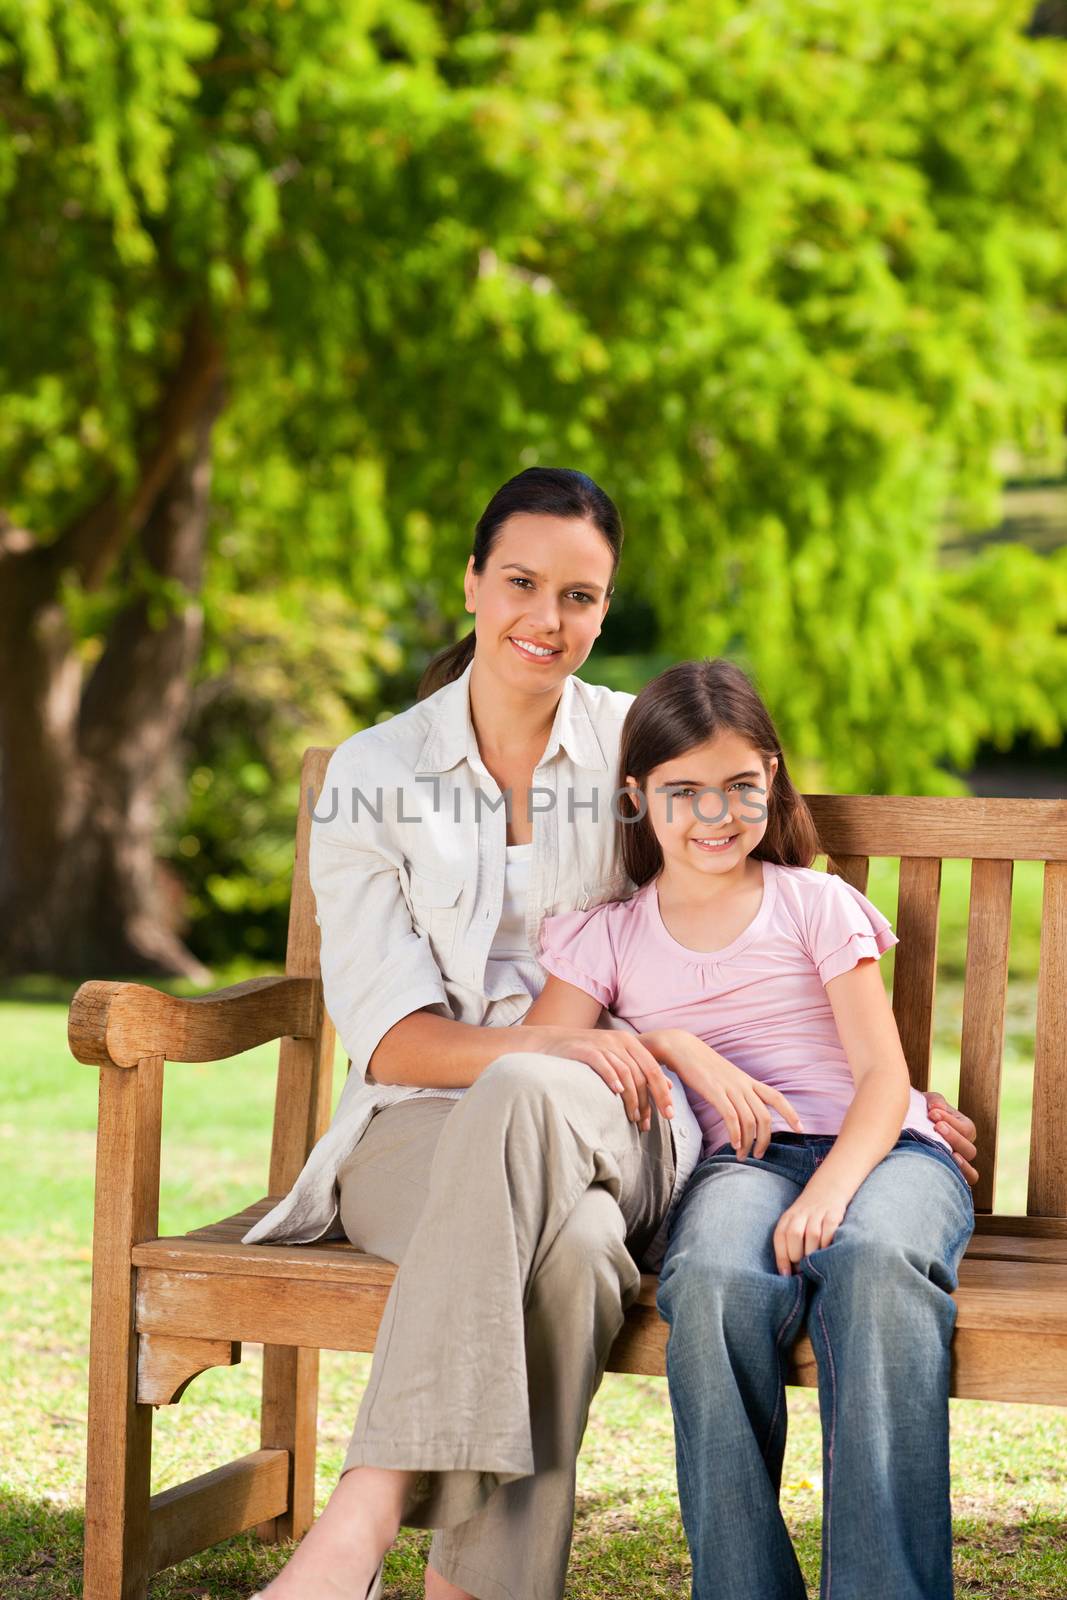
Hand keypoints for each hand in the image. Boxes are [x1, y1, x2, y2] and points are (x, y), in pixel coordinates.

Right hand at [533, 1027, 673, 1131]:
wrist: (550, 1042)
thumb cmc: (585, 1053)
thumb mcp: (616, 1056)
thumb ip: (640, 1068)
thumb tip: (669, 1086)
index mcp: (630, 1042)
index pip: (653, 1069)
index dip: (663, 1093)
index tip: (669, 1115)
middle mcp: (619, 1041)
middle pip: (643, 1073)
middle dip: (649, 1101)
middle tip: (648, 1123)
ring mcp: (603, 1044)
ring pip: (626, 1073)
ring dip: (632, 1099)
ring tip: (632, 1118)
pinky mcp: (587, 1050)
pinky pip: (604, 1065)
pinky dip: (612, 1079)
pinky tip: (617, 1094)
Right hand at [644, 1030, 801, 1158]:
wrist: (682, 1047)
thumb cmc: (701, 1064)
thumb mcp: (725, 1076)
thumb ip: (735, 1091)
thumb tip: (740, 1109)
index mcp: (747, 1081)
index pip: (776, 1097)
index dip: (790, 1113)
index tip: (800, 1129)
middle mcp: (742, 1084)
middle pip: (764, 1116)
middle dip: (765, 1140)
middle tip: (758, 1155)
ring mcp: (729, 1087)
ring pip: (749, 1120)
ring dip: (748, 1142)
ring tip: (742, 1156)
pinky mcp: (714, 1091)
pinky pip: (730, 1116)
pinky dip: (735, 1133)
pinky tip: (733, 1144)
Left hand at [773, 1180, 848, 1274]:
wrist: (829, 1187)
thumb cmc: (809, 1214)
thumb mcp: (795, 1222)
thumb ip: (790, 1242)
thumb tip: (789, 1273)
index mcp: (788, 1217)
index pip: (780, 1236)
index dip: (781, 1257)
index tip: (786, 1275)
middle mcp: (801, 1214)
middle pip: (794, 1234)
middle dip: (797, 1256)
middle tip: (803, 1270)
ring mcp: (818, 1213)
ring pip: (812, 1234)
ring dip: (813, 1252)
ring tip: (815, 1264)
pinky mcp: (834, 1214)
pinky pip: (830, 1229)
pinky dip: (828, 1243)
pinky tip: (828, 1252)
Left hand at [923, 1092, 978, 1186]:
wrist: (905, 1128)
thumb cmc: (919, 1113)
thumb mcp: (927, 1103)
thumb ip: (935, 1102)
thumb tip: (936, 1108)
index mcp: (964, 1130)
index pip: (966, 1129)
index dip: (951, 1120)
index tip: (931, 1112)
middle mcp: (964, 1150)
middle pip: (970, 1150)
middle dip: (953, 1138)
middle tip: (936, 1127)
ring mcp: (958, 1166)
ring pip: (971, 1173)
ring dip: (959, 1163)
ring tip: (947, 1153)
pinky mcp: (947, 1178)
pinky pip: (961, 1185)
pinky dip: (957, 1179)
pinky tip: (941, 1169)